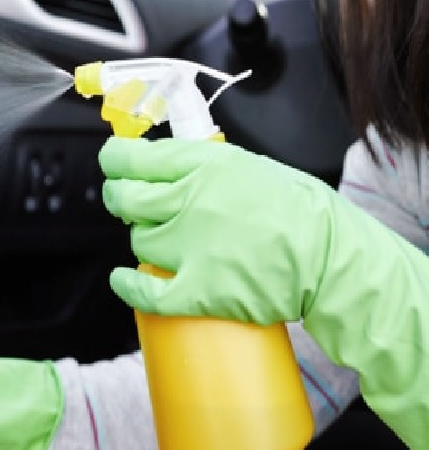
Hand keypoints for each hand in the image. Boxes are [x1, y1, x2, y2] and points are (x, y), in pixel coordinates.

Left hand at [99, 136, 428, 449]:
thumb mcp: (249, 166)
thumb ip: (202, 165)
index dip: (116, 162)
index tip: (115, 165)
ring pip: (138, 240)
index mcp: (204, 165)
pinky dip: (128, 286)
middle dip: (121, 199)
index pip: (132, 158)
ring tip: (169, 241)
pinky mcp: (197, 290)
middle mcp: (191, 201)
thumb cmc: (300, 212)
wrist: (333, 259)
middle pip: (125, 199)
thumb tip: (161, 164)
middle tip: (129, 203)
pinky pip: (144, 291)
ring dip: (145, 240)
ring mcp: (190, 247)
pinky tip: (125, 279)